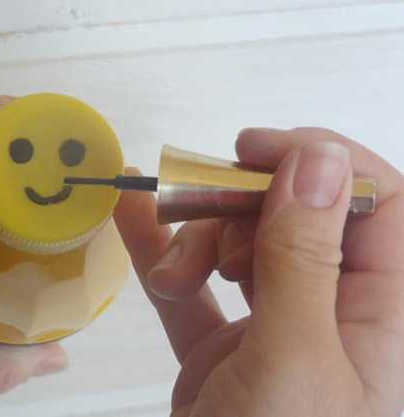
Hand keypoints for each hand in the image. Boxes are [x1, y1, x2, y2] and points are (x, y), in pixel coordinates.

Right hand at [114, 128, 403, 416]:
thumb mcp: (296, 360)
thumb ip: (307, 259)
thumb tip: (316, 159)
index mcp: (386, 314)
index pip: (380, 205)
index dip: (324, 161)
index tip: (257, 149)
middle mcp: (338, 313)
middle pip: (300, 216)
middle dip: (245, 202)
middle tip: (197, 205)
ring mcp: (278, 327)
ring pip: (246, 245)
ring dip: (201, 238)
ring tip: (174, 270)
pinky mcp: (226, 346)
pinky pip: (197, 287)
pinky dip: (164, 253)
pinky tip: (132, 216)